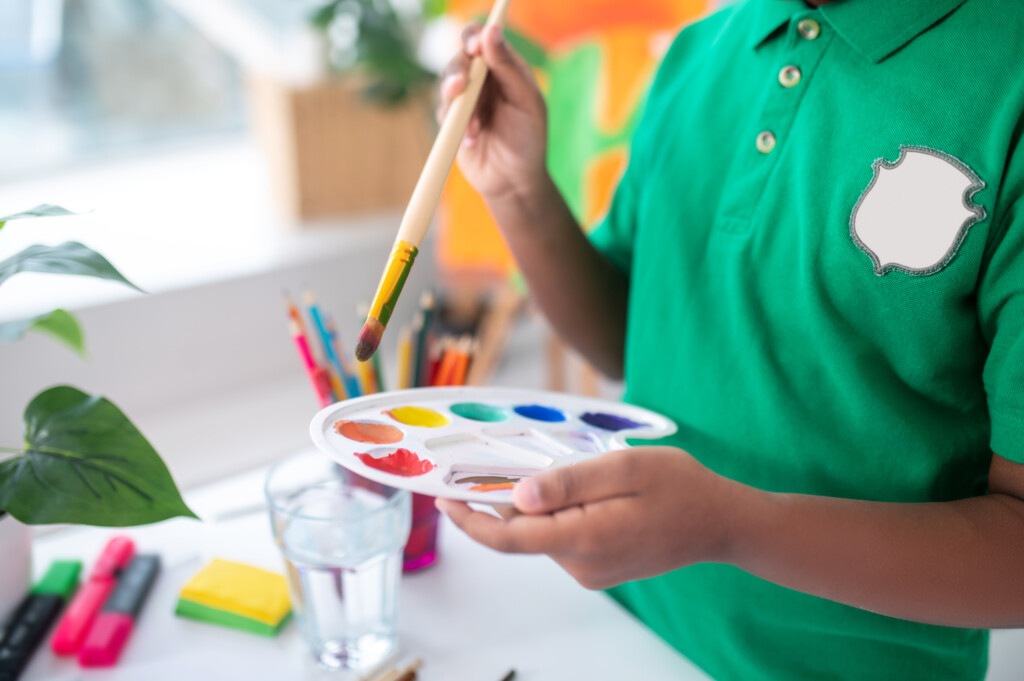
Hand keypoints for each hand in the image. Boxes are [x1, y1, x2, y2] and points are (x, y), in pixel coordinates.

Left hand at [437, 447, 750, 588]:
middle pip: (523, 531)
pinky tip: (587, 490)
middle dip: (505, 498)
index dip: (470, 519)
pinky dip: (559, 513)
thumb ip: (568, 482)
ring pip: (543, 532)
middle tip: (502, 462)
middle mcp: (581, 565)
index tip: (442, 498)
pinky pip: (563, 537)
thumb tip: (517, 496)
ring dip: (540, 503)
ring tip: (574, 471)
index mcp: (584, 538)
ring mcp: (590, 571)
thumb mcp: (624, 469)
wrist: (721, 523)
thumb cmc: (679, 487)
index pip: (509, 537)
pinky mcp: (598, 568)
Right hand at [438, 22, 548, 202]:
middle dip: (458, 70)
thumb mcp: (526, 102)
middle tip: (460, 86)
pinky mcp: (453, 120)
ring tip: (473, 123)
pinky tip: (472, 139)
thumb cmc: (528, 140)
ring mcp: (467, 100)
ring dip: (455, 98)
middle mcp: (484, 80)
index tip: (474, 47)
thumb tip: (491, 31)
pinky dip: (456, 123)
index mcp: (505, 68)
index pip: (484, 39)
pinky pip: (443, 111)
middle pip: (460, 58)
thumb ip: (509, 68)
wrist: (513, 182)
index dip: (475, 37)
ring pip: (447, 82)